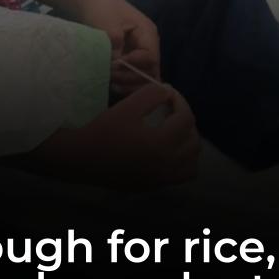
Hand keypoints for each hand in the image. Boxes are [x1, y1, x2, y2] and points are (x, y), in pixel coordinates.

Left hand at [73, 0, 159, 95]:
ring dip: (129, 83)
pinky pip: (131, 74)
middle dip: (132, 78)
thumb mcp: (107, 26)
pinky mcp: (126, 56)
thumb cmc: (97, 7)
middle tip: (112, 80)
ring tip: (111, 84)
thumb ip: (115, 49)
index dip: (134, 67)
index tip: (113, 66)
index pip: (151, 59)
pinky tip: (111, 84)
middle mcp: (147, 44)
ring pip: (142, 75)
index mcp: (147, 32)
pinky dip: (124, 82)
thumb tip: (116, 68)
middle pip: (150, 71)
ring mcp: (137, 51)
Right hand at [73, 84, 199, 189]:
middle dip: (187, 121)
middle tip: (171, 110)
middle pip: (194, 141)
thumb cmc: (105, 131)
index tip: (168, 92)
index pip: (186, 119)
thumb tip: (168, 93)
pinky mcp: (153, 185)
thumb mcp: (128, 106)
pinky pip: (181, 176)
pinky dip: (183, 162)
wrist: (83, 159)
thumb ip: (153, 95)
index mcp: (162, 143)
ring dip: (189, 144)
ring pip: (192, 163)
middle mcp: (167, 164)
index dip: (180, 101)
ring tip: (175, 130)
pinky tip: (168, 150)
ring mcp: (162, 178)